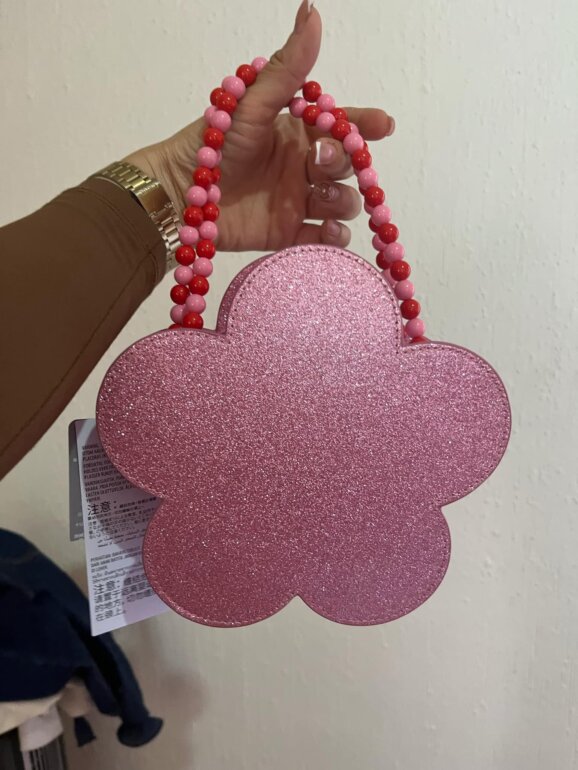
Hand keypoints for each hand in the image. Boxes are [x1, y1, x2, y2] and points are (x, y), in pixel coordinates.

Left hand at [125, 0, 393, 252]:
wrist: (182, 192)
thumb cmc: (213, 142)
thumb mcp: (252, 103)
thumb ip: (287, 67)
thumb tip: (311, 10)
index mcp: (297, 132)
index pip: (342, 125)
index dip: (365, 124)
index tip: (382, 125)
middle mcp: (302, 166)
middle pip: (345, 165)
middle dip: (342, 161)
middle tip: (317, 161)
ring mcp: (298, 201)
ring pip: (342, 203)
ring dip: (340, 201)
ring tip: (318, 198)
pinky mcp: (289, 234)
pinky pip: (324, 239)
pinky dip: (332, 238)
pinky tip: (325, 230)